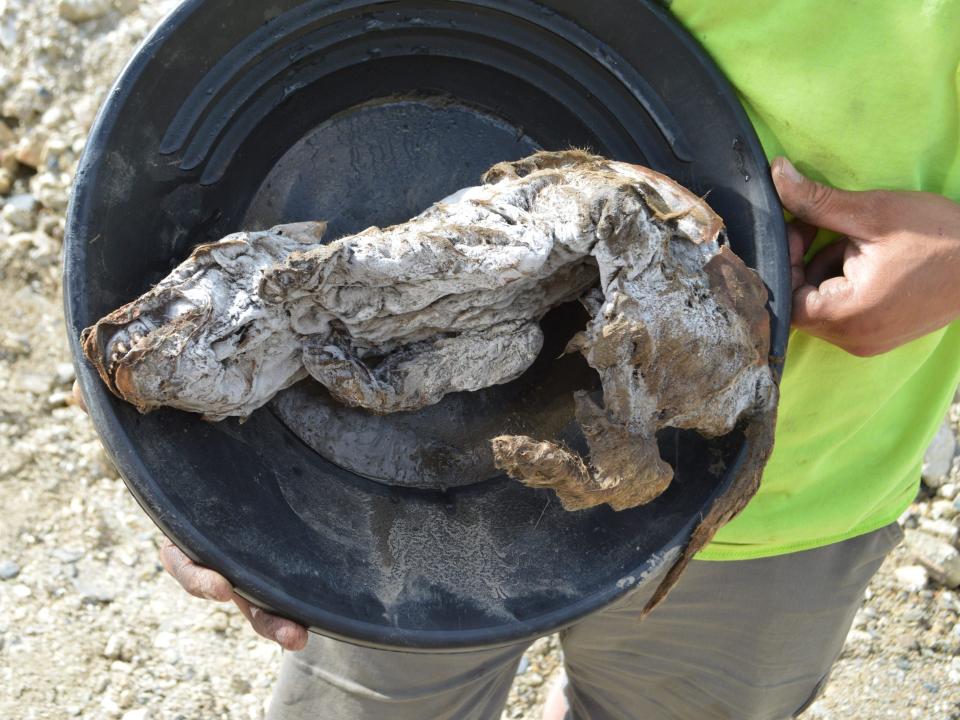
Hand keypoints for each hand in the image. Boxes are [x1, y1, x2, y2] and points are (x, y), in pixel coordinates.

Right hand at [72, 381, 307, 650]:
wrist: (240, 435)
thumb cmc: (189, 433)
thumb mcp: (160, 422)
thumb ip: (124, 413)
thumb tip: (77, 394)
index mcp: (187, 528)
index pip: (185, 561)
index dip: (198, 575)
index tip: (220, 585)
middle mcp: (219, 549)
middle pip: (233, 590)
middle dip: (255, 612)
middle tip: (284, 629)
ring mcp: (252, 554)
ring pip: (262, 597)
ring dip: (279, 621)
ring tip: (300, 637)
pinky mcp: (283, 548)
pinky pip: (291, 578)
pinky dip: (303, 598)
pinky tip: (322, 617)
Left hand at [771, 157, 959, 355]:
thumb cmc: (940, 236)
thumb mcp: (873, 212)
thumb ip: (817, 201)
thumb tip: (775, 175)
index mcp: (848, 316)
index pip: (784, 297)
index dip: (786, 260)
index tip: (801, 227)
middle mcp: (854, 339)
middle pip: (800, 302)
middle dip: (806, 262)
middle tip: (822, 228)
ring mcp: (869, 342)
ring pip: (821, 306)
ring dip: (826, 271)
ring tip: (856, 242)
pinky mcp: (881, 336)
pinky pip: (845, 312)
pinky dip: (845, 283)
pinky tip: (869, 258)